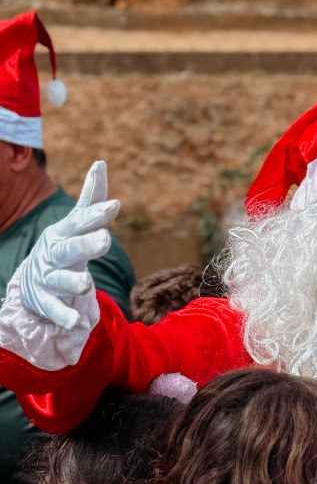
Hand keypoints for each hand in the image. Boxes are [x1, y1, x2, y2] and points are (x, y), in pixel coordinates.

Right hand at [16, 161, 118, 329]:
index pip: (81, 221)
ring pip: (62, 279)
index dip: (97, 213)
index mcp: (64, 233)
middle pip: (71, 248)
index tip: (115, 205)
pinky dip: (64, 315)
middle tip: (105, 239)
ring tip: (87, 283)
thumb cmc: (63, 247)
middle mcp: (56, 253)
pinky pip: (56, 310)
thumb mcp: (75, 224)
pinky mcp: (48, 302)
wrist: (33, 283)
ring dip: (74, 280)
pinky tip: (75, 321)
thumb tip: (101, 162)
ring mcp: (50, 278)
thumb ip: (90, 198)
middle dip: (86, 243)